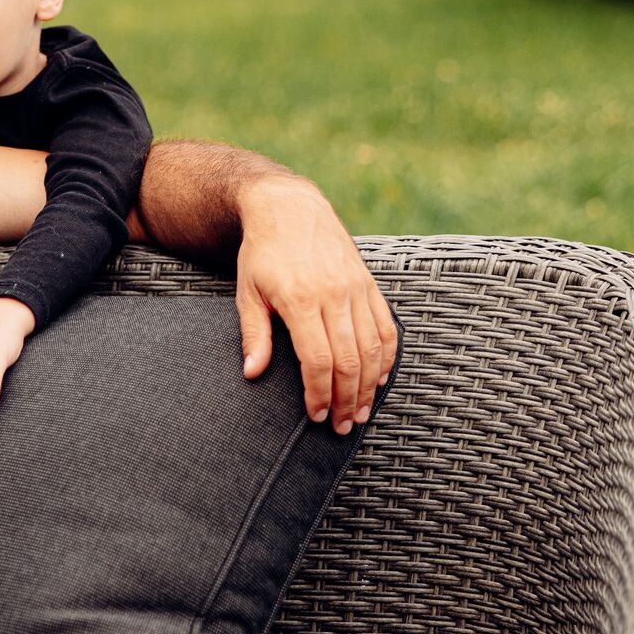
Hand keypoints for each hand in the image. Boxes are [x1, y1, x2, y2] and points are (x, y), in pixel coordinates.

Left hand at [231, 178, 397, 435]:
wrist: (289, 208)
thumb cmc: (262, 253)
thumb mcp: (247, 292)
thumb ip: (254, 334)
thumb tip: (253, 373)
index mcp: (300, 299)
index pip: (318, 360)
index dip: (319, 393)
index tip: (317, 415)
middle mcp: (333, 294)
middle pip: (349, 360)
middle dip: (348, 399)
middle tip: (344, 426)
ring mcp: (355, 287)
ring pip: (372, 347)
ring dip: (370, 385)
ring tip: (362, 411)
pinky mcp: (368, 283)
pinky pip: (385, 326)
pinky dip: (386, 355)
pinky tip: (379, 378)